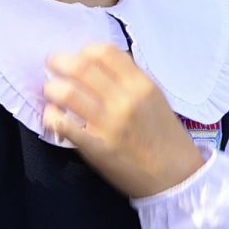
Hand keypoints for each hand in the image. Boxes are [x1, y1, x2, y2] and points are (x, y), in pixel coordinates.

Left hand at [43, 43, 203, 199]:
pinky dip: (50, 115)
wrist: (177, 177)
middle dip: (59, 61)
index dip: (84, 50)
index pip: (105, 52)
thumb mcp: (155, 99)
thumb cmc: (164, 137)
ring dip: (51, 87)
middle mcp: (124, 100)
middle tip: (52, 65)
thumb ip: (129, 80)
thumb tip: (97, 65)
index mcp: (141, 85)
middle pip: (81, 67)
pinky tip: (52, 115)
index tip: (77, 57)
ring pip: (67, 92)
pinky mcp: (95, 147)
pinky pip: (62, 124)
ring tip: (51, 90)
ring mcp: (109, 124)